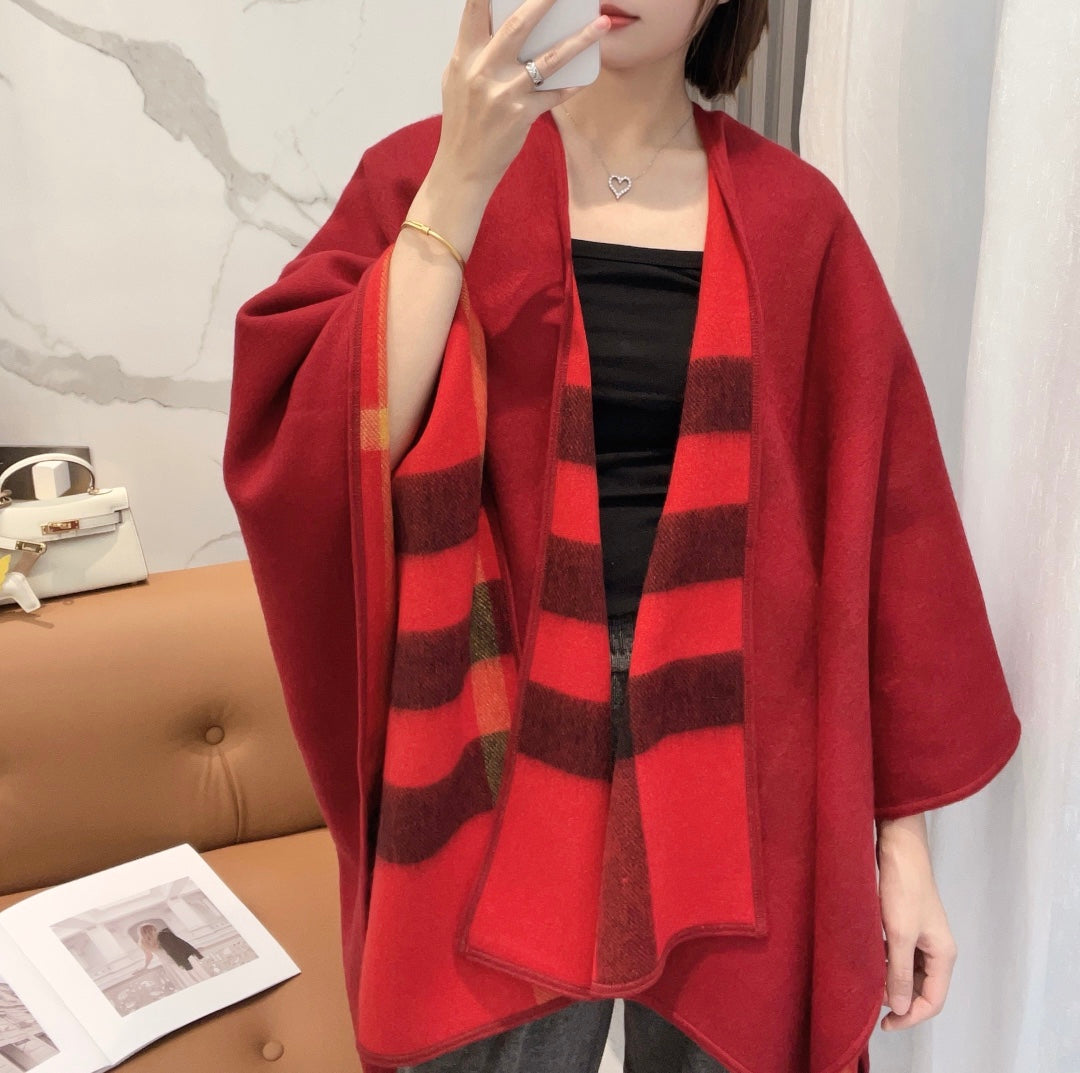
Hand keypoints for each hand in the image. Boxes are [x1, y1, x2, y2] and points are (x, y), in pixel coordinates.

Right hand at [437, 0, 611, 189]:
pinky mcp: (522, 114)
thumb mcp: (457, 80)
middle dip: (545, 0)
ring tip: (600, 24)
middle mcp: (484, 70)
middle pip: (519, 25)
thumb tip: (498, 25)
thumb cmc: (462, 122)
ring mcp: (505, 93)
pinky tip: (584, 77)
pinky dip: (570, 85)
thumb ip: (476, 52)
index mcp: (465, 57)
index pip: (475, 10)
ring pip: (549, 59)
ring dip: (579, 40)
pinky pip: (554, 94)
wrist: (463, 166)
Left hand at [875, 814, 957, 1031]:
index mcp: (943, 955)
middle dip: (898, 999)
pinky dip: (883, 962)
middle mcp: (935, 949)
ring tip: (866, 982)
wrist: (898, 848)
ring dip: (888, 980)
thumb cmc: (903, 888)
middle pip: (920, 989)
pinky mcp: (905, 924)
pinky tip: (865, 959)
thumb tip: (898, 1007)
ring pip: (906, 972)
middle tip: (870, 1001)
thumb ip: (898, 972)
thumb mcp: (899, 934)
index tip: (884, 1024)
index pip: (932, 1001)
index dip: (909, 1016)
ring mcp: (921, 936)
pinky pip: (897, 954)